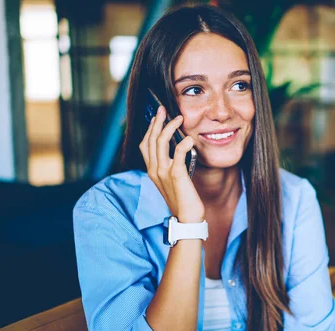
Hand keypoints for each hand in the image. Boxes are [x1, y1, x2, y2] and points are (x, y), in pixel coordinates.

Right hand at [139, 106, 204, 222]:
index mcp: (151, 170)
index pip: (145, 145)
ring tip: (179, 118)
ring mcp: (163, 173)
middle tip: (163, 109)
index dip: (149, 129)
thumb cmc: (182, 199)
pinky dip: (183, 144)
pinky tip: (189, 139)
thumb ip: (169, 166)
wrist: (186, 218)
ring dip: (169, 127)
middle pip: (150, 139)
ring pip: (160, 143)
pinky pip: (177, 155)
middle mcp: (154, 170)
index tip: (156, 117)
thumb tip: (177, 149)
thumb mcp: (171, 180)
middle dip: (156, 122)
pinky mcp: (176, 176)